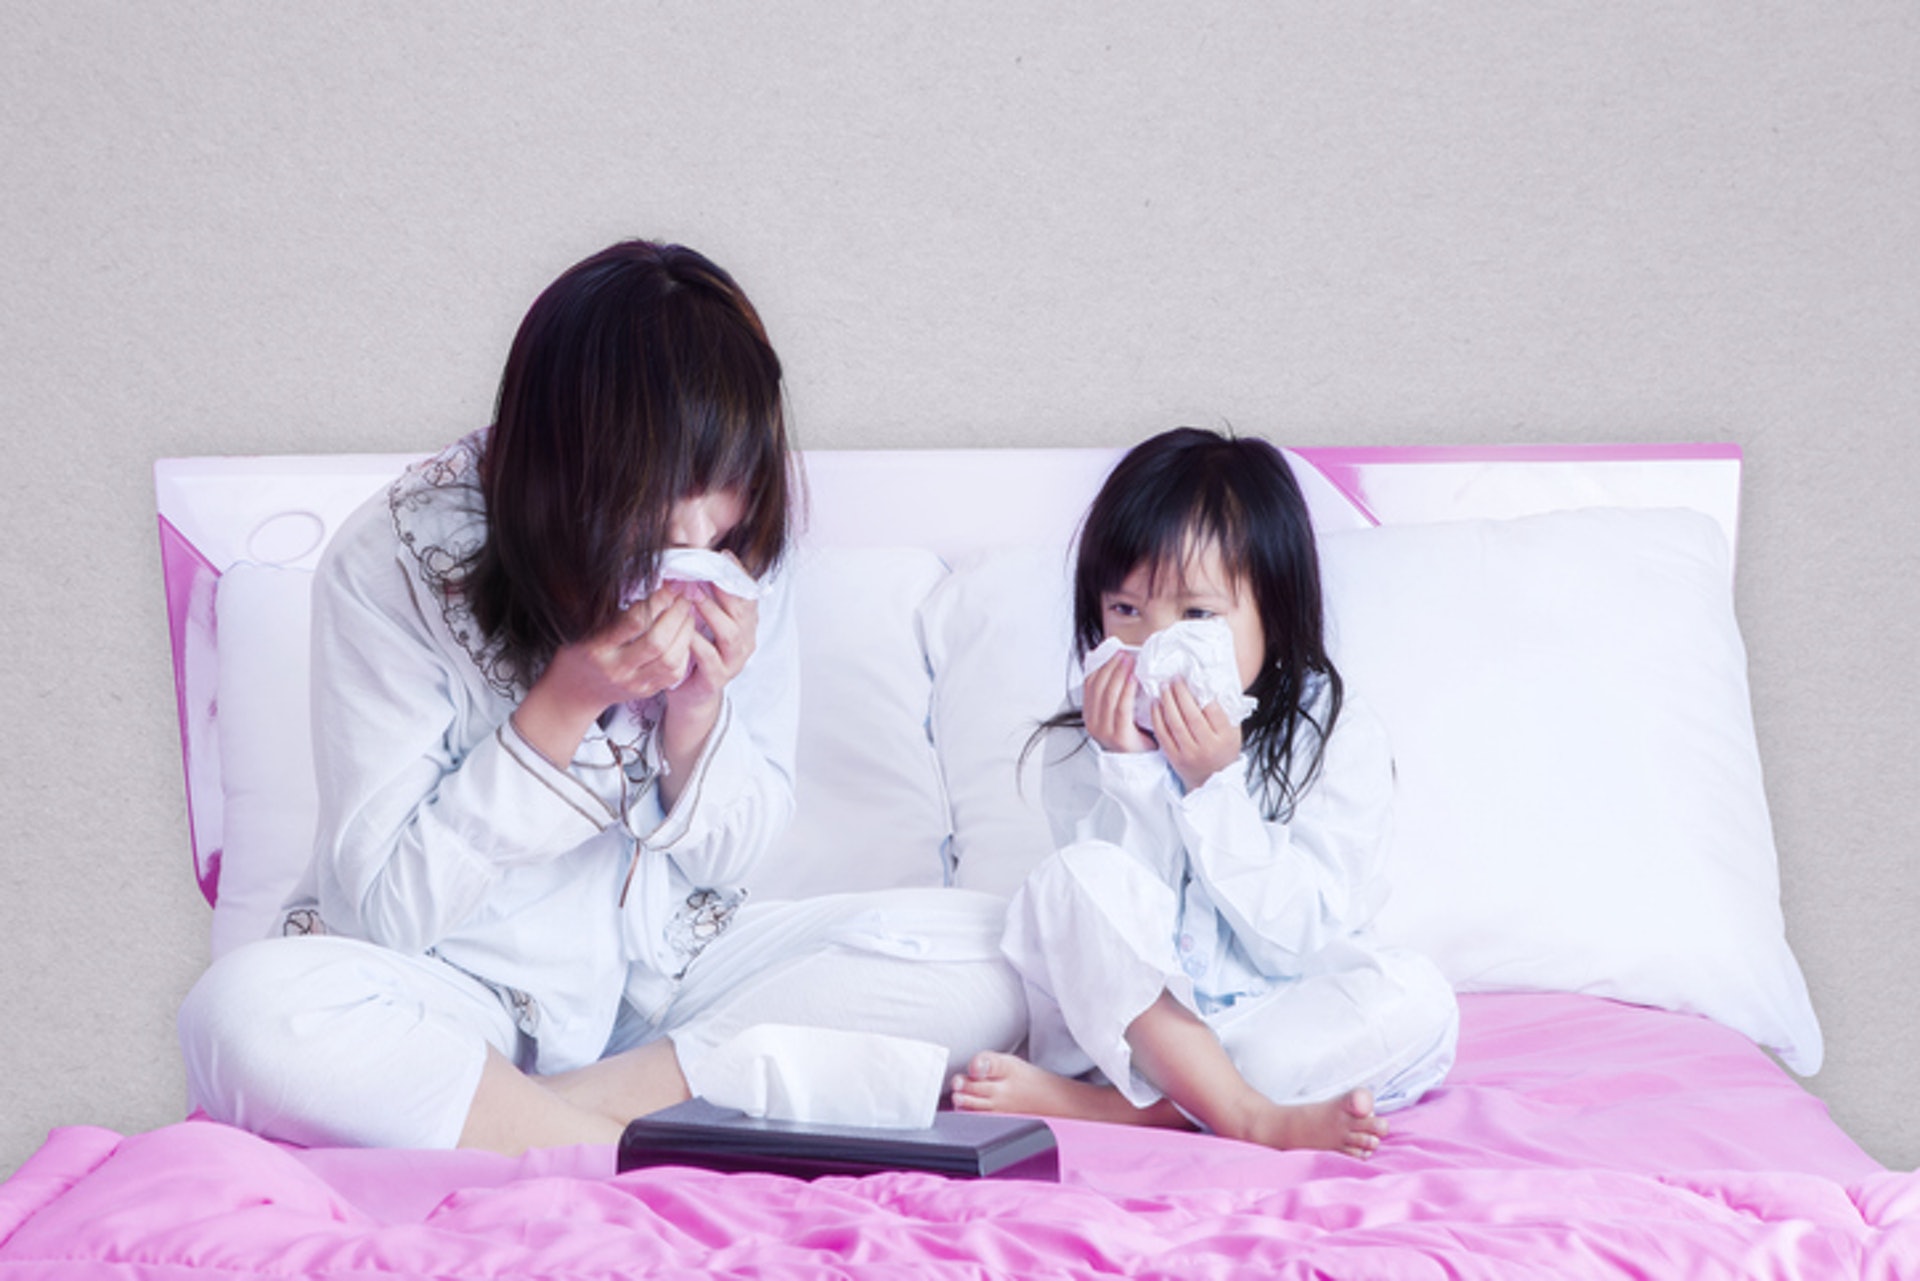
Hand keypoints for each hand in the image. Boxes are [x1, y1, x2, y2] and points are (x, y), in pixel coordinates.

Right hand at [513, 589, 698, 766]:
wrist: (575, 691)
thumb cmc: (579, 649)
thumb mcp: (584, 626)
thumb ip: (611, 609)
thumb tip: (647, 580)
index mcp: (597, 648)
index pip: (634, 622)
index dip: (657, 600)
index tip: (668, 585)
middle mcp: (616, 669)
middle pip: (658, 642)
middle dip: (677, 614)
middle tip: (685, 595)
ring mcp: (633, 684)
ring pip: (671, 660)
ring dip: (686, 632)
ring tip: (688, 613)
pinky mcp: (646, 692)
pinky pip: (674, 674)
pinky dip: (685, 652)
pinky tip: (685, 636)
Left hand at [658, 570, 760, 805]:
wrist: (692, 692)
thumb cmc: (696, 649)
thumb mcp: (705, 620)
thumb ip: (706, 594)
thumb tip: (695, 561)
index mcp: (745, 623)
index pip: (748, 593)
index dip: (737, 573)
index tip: (723, 555)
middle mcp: (745, 640)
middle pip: (742, 610)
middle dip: (723, 589)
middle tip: (701, 573)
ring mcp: (734, 661)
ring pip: (730, 633)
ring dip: (711, 612)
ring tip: (691, 597)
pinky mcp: (718, 678)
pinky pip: (710, 659)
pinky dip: (697, 643)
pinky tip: (683, 632)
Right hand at [1083, 650, 1156, 754]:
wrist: (1141, 764)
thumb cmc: (1134, 736)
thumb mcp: (1119, 713)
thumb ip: (1115, 695)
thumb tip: (1119, 665)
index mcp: (1090, 715)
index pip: (1090, 684)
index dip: (1102, 666)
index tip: (1114, 652)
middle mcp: (1093, 722)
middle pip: (1099, 686)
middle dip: (1111, 666)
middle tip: (1124, 653)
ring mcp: (1104, 730)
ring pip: (1109, 695)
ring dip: (1119, 674)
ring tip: (1130, 660)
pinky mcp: (1118, 735)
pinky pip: (1121, 707)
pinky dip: (1127, 690)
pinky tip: (1134, 678)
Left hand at [1151, 678, 1242, 790]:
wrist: (1211, 781)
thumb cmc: (1223, 752)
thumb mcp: (1233, 733)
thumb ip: (1225, 712)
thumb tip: (1210, 686)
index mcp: (1225, 738)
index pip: (1213, 711)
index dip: (1202, 693)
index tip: (1193, 678)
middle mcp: (1207, 747)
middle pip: (1191, 715)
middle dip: (1181, 694)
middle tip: (1174, 678)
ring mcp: (1189, 754)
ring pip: (1175, 724)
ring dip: (1167, 702)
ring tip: (1163, 687)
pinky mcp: (1174, 758)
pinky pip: (1163, 734)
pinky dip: (1157, 717)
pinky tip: (1155, 704)